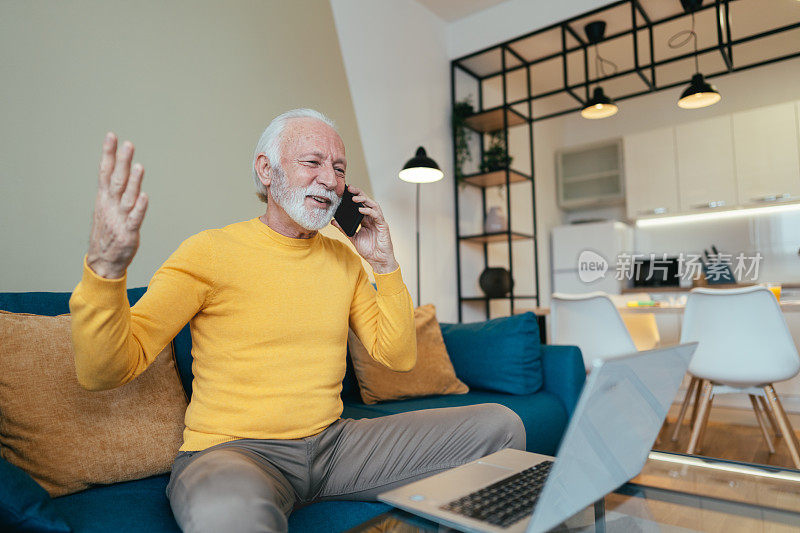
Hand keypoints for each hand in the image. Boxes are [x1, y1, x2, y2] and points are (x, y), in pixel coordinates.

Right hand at [86, 133, 147, 278]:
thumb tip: (121, 169)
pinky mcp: (128, 233)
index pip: (105, 172)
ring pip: (127, 197)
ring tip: (138, 166)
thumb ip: (115, 189)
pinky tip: (144, 197)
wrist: (103, 261)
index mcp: (104, 198)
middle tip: (128, 144)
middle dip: (122, 162)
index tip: (111, 136)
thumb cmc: (108, 232)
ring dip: (133, 182)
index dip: (108, 154)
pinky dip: (139, 208)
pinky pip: (134, 219)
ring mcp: (119, 219)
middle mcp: (111, 206)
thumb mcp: (107, 207)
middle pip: (116, 180)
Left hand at [332, 186, 397, 273]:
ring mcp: (378, 221)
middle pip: (366, 202)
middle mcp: (372, 218)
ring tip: (354, 198)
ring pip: (373, 205)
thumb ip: (344, 229)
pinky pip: (377, 215)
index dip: (353, 197)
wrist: (378, 260)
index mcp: (366, 220)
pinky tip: (361, 210)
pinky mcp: (383, 225)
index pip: (360, 205)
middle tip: (349, 188)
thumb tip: (333, 221)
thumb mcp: (353, 237)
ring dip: (364, 200)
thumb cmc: (369, 250)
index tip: (344, 191)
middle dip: (358, 194)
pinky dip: (369, 211)